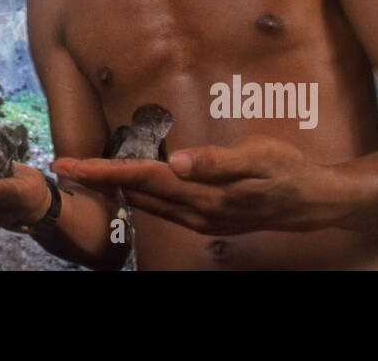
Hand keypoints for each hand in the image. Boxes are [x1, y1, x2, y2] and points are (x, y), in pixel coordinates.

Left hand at [53, 135, 350, 234]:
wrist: (313, 201)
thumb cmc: (287, 170)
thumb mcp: (259, 157)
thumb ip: (218, 161)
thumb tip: (180, 161)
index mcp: (203, 194)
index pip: (143, 178)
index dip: (105, 171)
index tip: (73, 164)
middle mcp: (196, 211)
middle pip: (136, 192)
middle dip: (98, 179)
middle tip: (64, 164)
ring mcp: (200, 219)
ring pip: (146, 202)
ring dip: (115, 187)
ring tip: (86, 171)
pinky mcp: (206, 218)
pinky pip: (163, 206)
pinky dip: (140, 193)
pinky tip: (131, 182)